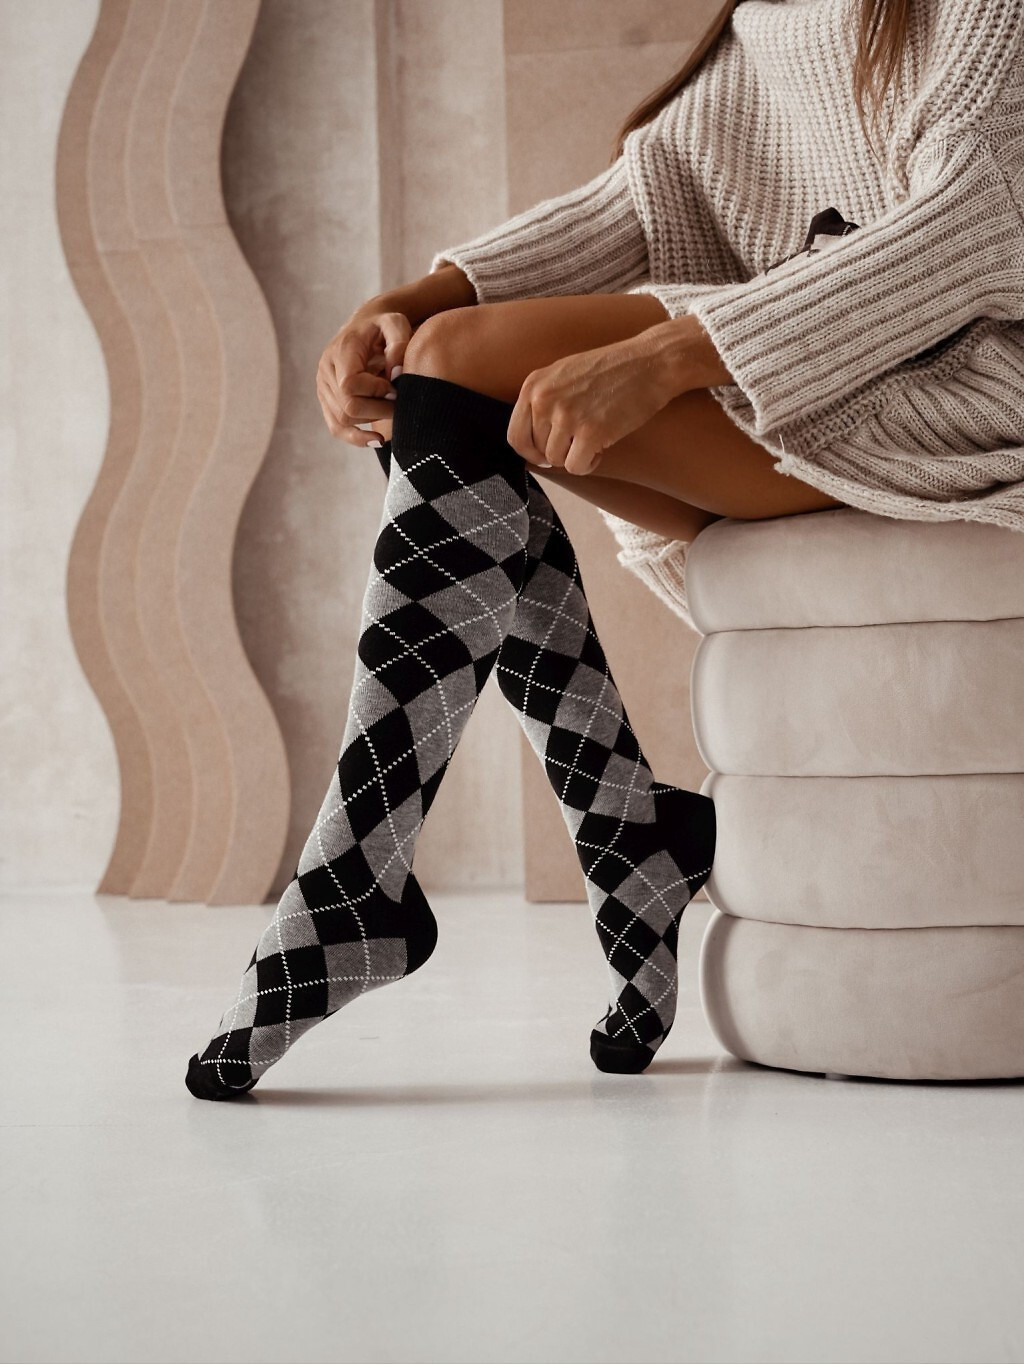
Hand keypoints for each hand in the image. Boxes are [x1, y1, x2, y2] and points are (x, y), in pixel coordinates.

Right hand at [316, 309, 412, 446]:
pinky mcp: (327, 400)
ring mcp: (323, 387)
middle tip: (399, 404)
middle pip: (348, 407)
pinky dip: (356, 438)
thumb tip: (397, 374)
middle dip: (378, 410)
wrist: (366, 326)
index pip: (350, 384)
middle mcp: (326, 370)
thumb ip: (399, 343)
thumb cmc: (384, 326)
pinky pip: (336, 427)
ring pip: (344, 420)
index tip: (394, 388)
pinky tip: (378, 440)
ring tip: (391, 409)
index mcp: (341, 351)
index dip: (375, 391)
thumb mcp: (395, 324)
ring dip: (372, 421)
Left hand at [506, 332, 676, 475]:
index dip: (531, 452)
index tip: (545, 454)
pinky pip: (577, 466)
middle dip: (560, 451)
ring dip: (576, 457)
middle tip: (581, 439)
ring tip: (594, 439)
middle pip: (539, 451)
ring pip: (557, 461)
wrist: (650, 362)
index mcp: (534, 385)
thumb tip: (528, 444)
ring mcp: (566, 416)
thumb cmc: (610, 370)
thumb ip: (542, 401)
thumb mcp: (563, 373)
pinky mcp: (590, 432)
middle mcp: (545, 400)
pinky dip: (589, 464)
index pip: (516, 435)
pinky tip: (601, 448)